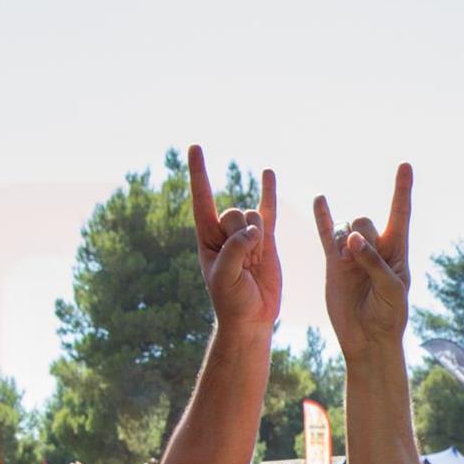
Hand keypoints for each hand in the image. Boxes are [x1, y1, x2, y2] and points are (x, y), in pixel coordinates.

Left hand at [190, 149, 279, 332]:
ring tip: (254, 262)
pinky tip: (267, 172)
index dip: (199, 173)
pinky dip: (268, 191)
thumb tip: (254, 230)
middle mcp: (224, 232)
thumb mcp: (225, 277)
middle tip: (243, 263)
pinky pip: (268, 210)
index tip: (195, 147)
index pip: (201, 199)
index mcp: (206, 238)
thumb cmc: (231, 300)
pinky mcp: (266, 239)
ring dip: (256, 237)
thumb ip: (235, 249)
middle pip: (233, 213)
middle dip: (240, 234)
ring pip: (252, 216)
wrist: (252, 316)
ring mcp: (246, 234)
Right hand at [316, 164, 411, 355]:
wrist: (368, 338)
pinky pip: (325, 234)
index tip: (405, 165)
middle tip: (363, 262)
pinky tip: (320, 200)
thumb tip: (350, 238)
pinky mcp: (333, 263)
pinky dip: (323, 216)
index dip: (402, 189)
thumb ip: (374, 262)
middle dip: (363, 237)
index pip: (400, 213)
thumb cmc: (389, 315)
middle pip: (365, 222)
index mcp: (396, 251)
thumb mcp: (392, 289)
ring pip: (345, 228)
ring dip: (345, 241)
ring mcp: (352, 254)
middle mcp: (374, 248)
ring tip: (348, 263)